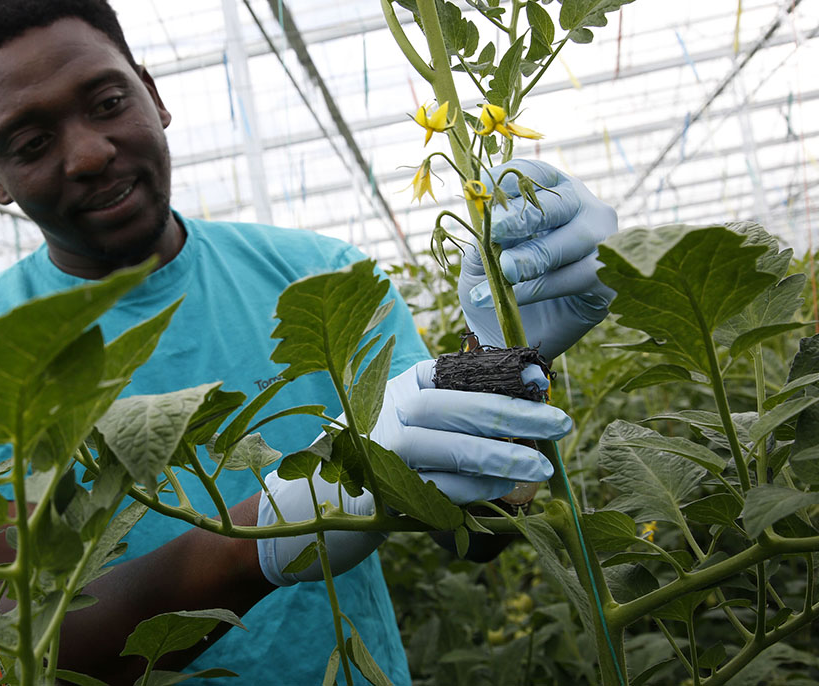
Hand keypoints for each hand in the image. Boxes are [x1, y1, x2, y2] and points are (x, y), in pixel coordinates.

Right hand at [256, 359, 569, 584]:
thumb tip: (526, 402)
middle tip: (561, 424)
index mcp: (395, 385)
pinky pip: (438, 488)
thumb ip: (455, 410)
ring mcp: (378, 451)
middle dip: (514, 415)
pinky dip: (474, 489)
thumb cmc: (381, 460)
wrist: (317, 506)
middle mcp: (383, 410)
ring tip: (539, 466)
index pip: (455, 373)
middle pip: (456, 407)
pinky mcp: (377, 491)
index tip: (542, 383)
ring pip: (450, 448)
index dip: (501, 376)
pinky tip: (502, 490)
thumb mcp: (412, 423)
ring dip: (501, 457)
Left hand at [458, 159, 616, 359]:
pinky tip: (514, 298)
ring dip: (536, 254)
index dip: (509, 179)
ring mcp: (603, 243)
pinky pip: (580, 276)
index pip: (534, 173)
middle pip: (561, 201)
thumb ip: (482, 237)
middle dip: (526, 214)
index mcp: (549, 195)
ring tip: (504, 271)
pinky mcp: (609, 281)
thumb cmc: (495, 287)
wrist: (508, 336)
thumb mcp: (479, 260)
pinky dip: (543, 287)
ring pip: (577, 238)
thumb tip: (483, 213)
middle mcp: (583, 210)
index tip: (482, 191)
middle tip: (495, 230)